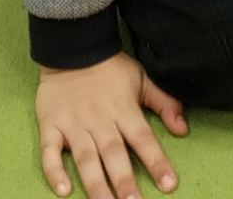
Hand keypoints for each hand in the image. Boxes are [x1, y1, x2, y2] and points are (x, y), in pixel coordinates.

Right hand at [34, 54, 186, 198]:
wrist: (72, 47)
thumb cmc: (110, 68)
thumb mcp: (142, 78)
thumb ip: (164, 102)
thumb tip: (183, 129)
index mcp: (123, 109)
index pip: (143, 139)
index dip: (156, 162)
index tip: (169, 184)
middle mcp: (99, 120)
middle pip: (113, 154)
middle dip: (124, 181)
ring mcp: (73, 124)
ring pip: (85, 158)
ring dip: (95, 184)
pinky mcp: (50, 126)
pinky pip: (49, 151)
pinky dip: (54, 171)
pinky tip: (63, 191)